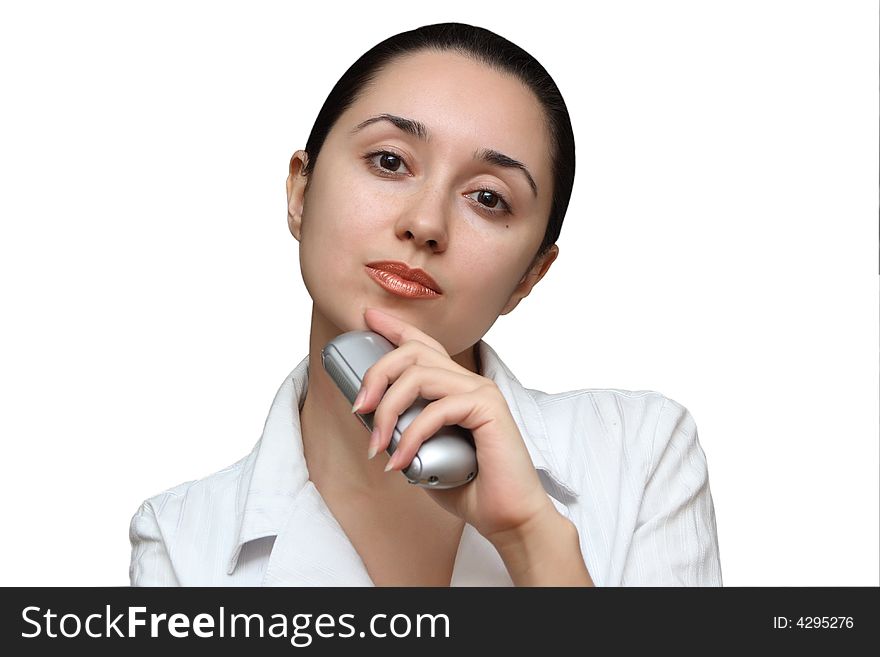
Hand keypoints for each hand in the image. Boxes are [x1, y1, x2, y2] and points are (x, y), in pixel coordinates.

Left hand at [352, 307, 557, 541]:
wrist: (510, 518)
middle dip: (376, 374)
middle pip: (412, 352)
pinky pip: (436, 410)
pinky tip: (401, 463)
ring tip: (376, 445)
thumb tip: (369, 421)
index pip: (424, 345)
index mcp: (457, 387)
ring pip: (418, 375)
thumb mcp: (423, 455)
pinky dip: (410, 437)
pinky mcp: (488, 407)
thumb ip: (402, 432)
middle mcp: (469, 381)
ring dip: (387, 410)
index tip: (368, 318)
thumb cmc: (470, 488)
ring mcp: (481, 391)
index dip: (395, 327)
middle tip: (359, 409)